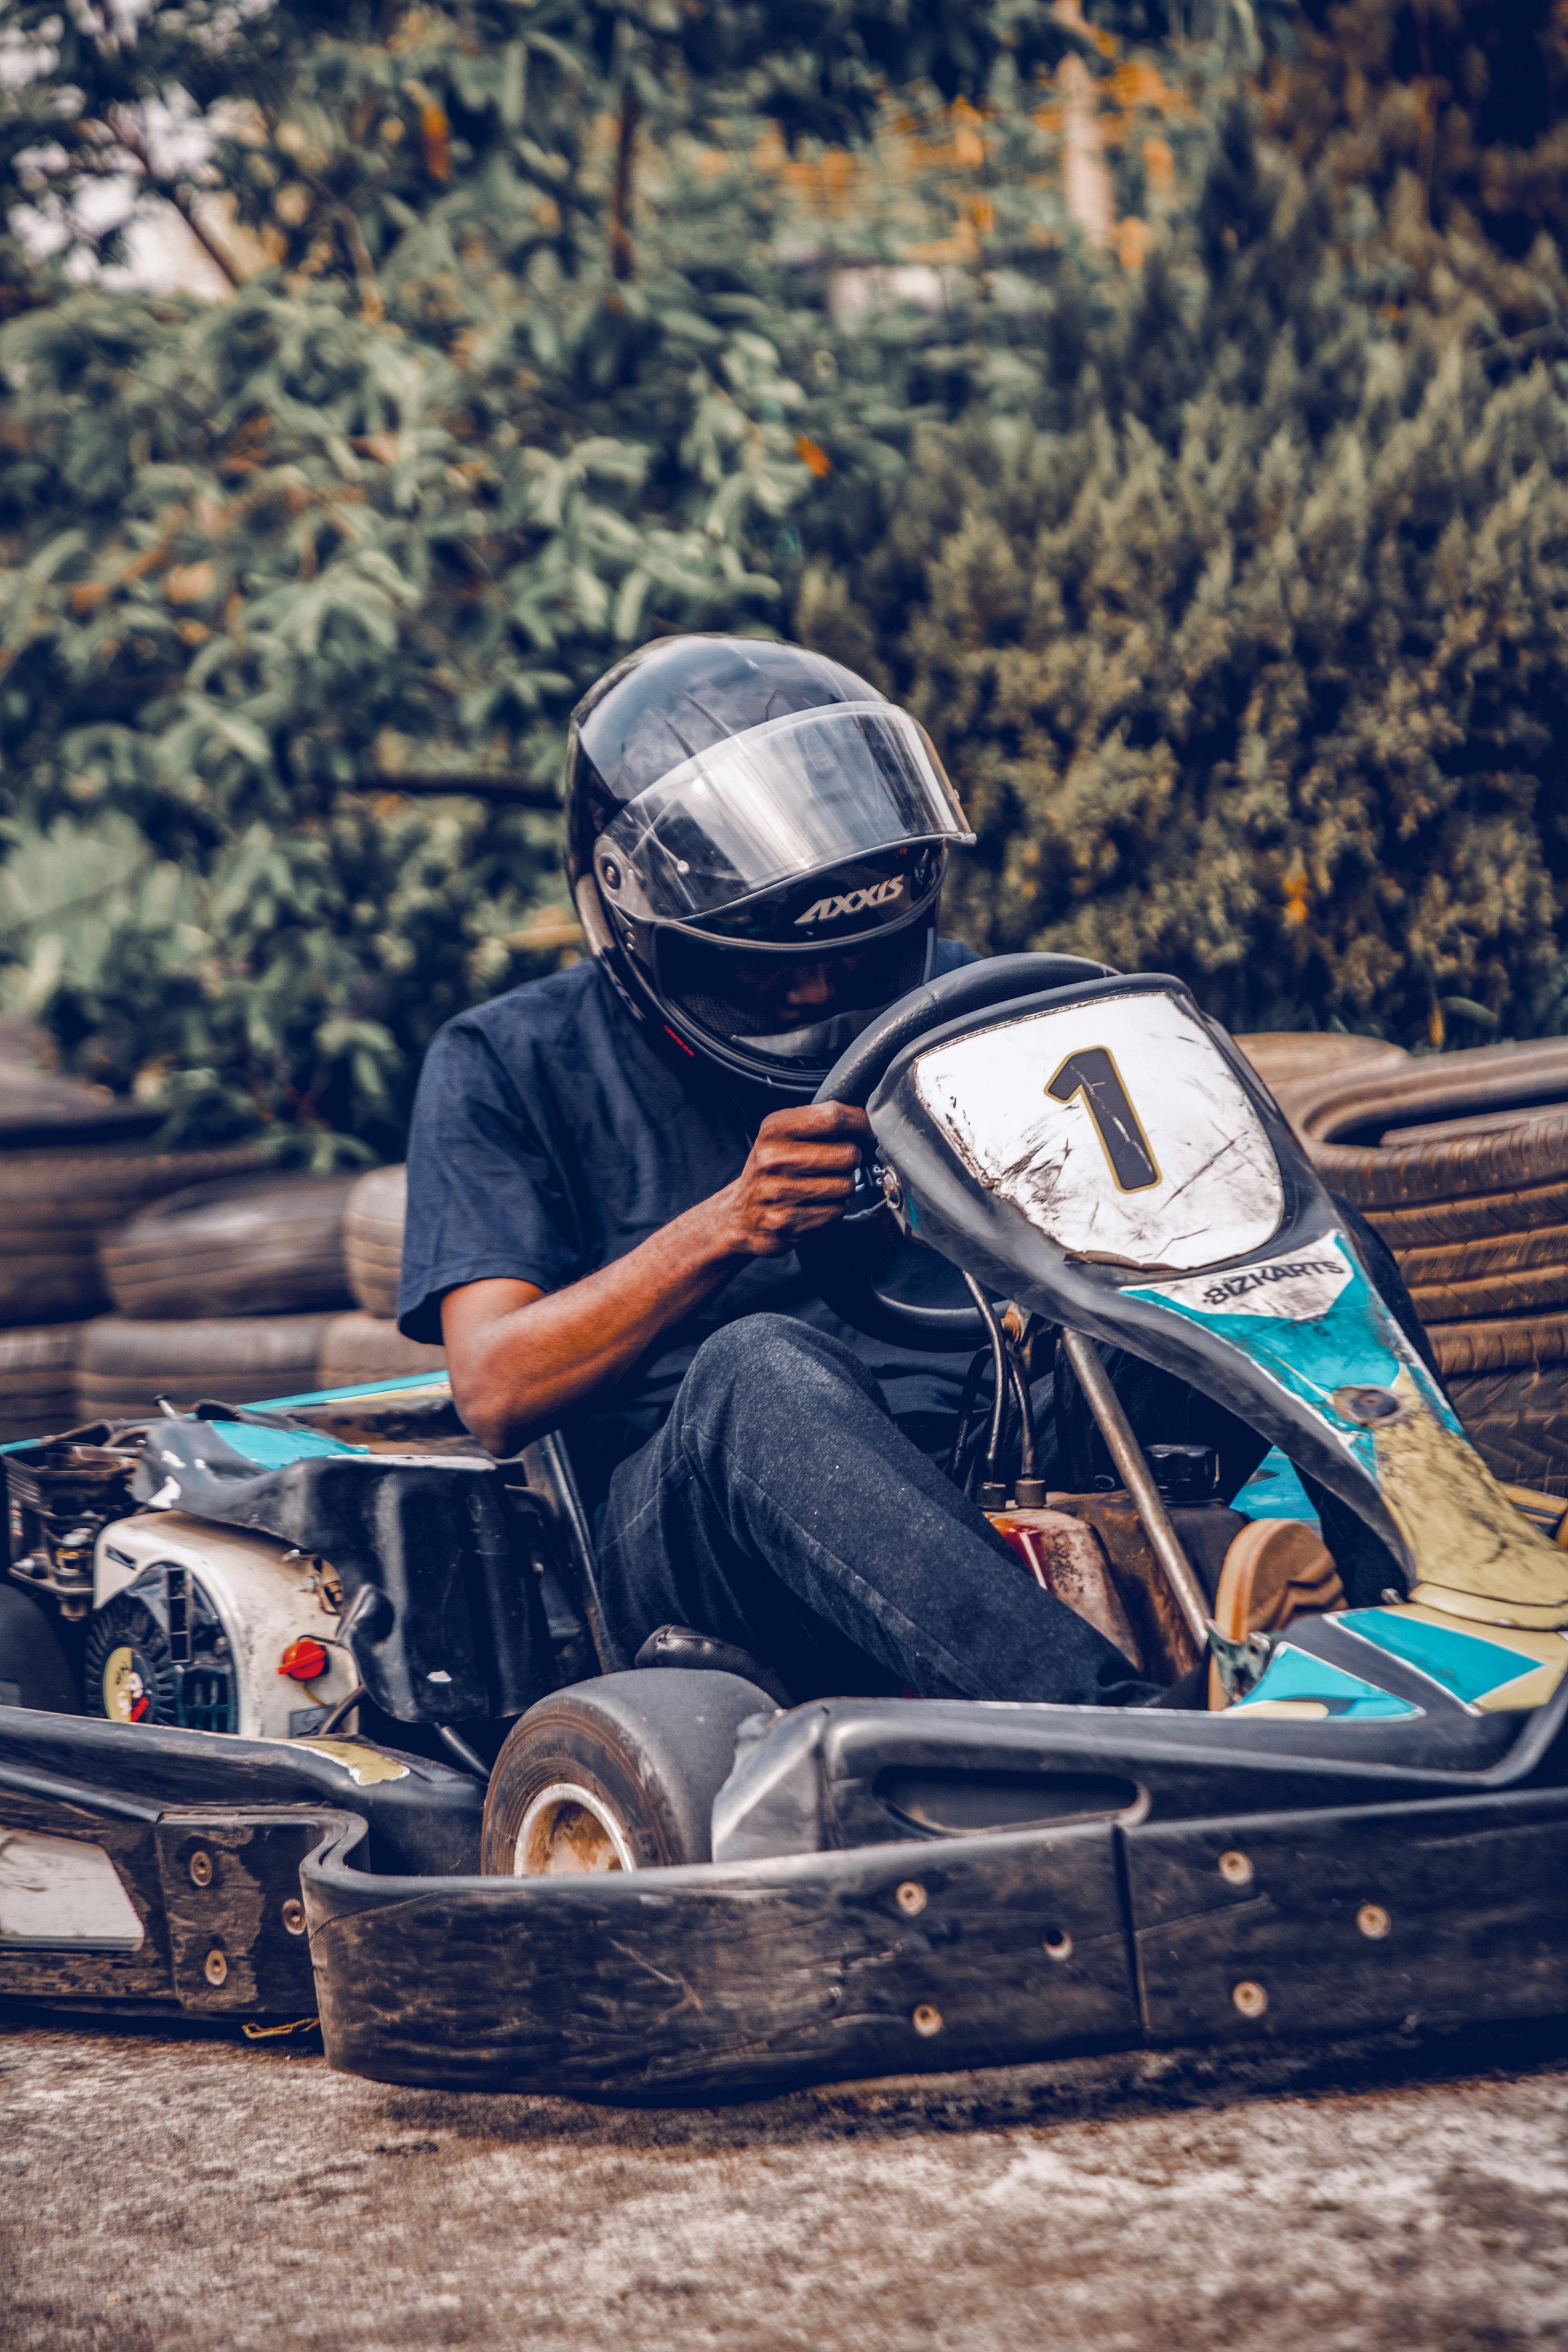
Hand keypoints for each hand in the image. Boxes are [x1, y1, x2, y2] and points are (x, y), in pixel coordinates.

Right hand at [717, 1102, 872, 1256]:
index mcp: (774, 1129)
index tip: (864, 1131)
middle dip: (851, 1160)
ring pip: (845, 1185)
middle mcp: (774, 1159)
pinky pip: (836, 1211)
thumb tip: (865, 1120)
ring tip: (823, 1186)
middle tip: (838, 1163)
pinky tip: (815, 1205)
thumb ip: (818, 1122)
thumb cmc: (770, 1171)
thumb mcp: (782, 1135)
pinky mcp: (787, 1221)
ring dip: (843, 1187)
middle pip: (847, 1154)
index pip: (833, 1117)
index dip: (859, 1124)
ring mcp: (780, 1192)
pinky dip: (833, 1209)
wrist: (740, 1215)